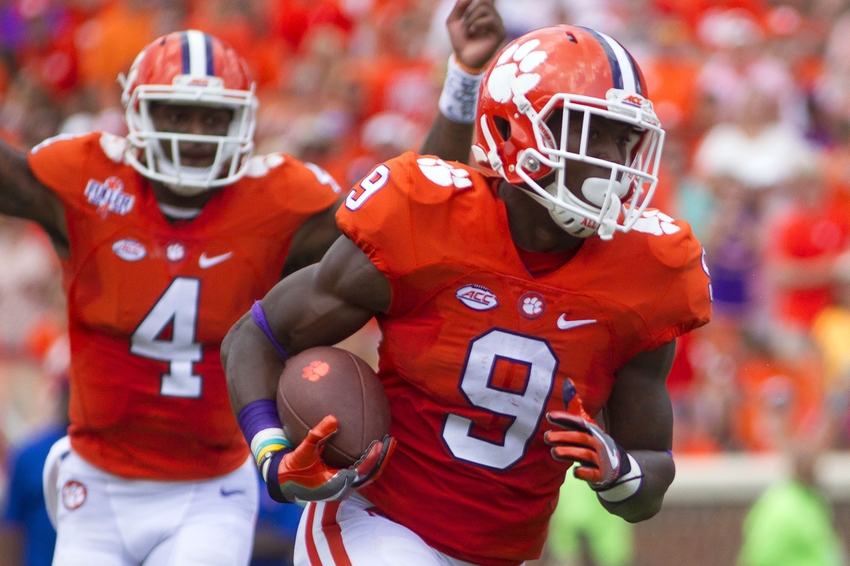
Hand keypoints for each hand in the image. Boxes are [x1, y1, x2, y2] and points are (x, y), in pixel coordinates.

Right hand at [266, 415, 395, 502]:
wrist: (285, 483)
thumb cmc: (294, 468)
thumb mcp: (303, 450)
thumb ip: (317, 435)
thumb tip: (333, 418)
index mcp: (336, 484)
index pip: (361, 471)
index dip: (373, 458)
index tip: (380, 443)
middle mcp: (344, 488)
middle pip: (371, 474)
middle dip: (383, 458)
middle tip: (392, 440)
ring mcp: (345, 488)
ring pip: (368, 475)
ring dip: (379, 460)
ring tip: (388, 443)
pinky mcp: (343, 484)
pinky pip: (362, 473)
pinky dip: (370, 461)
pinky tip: (372, 447)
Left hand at [447, 0, 505, 69]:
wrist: (463, 58)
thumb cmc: (459, 40)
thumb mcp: (453, 20)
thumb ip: (459, 6)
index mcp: (484, 12)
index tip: (472, 2)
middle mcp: (493, 16)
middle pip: (483, 1)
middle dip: (469, 12)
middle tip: (464, 24)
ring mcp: (498, 24)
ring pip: (485, 9)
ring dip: (471, 19)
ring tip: (467, 30)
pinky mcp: (500, 32)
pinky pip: (490, 19)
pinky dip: (477, 24)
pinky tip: (472, 32)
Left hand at [544, 411, 629, 487]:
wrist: (615, 464)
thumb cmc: (593, 441)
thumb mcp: (585, 425)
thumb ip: (574, 406)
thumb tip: (568, 382)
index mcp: (591, 429)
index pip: (578, 421)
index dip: (564, 418)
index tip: (549, 416)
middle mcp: (597, 442)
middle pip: (580, 437)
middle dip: (564, 436)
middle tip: (547, 437)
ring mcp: (600, 458)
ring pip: (585, 454)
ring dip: (570, 452)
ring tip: (554, 452)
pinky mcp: (600, 474)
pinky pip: (593, 473)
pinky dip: (584, 472)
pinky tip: (575, 472)